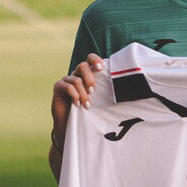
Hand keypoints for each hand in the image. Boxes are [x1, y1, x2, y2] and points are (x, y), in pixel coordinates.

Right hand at [50, 53, 102, 180]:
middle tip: (94, 91)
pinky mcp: (58, 87)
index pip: (90, 59)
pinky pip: (66, 86)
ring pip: (75, 78)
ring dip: (83, 93)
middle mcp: (77, 75)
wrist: (72, 127)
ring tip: (87, 105)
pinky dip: (73, 94)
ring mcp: (66, 80)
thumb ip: (108, 92)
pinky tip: (77, 104)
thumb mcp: (101, 102)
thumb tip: (129, 90)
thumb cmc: (90, 114)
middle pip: (82, 65)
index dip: (95, 60)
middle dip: (89, 77)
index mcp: (87, 75)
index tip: (101, 67)